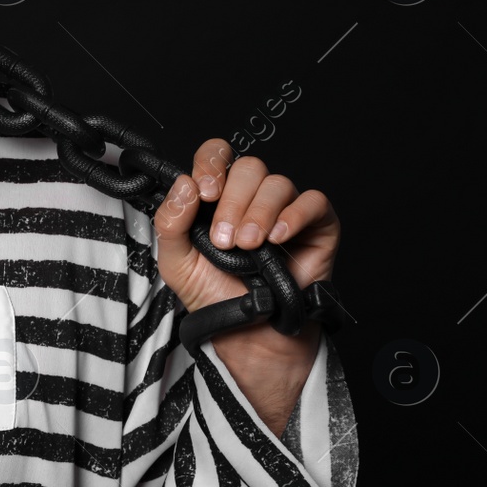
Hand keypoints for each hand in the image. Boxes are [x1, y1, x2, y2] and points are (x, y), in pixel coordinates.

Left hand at [153, 138, 339, 339]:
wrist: (245, 332)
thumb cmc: (212, 294)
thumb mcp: (175, 261)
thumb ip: (170, 222)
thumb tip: (183, 184)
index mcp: (218, 196)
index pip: (218, 155)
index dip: (211, 163)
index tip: (204, 192)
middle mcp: (252, 197)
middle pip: (249, 167)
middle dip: (233, 201)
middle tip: (224, 239)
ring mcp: (286, 209)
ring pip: (278, 183)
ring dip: (258, 213)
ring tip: (248, 246)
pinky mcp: (317, 225)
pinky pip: (313, 201)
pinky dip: (294, 216)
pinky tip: (277, 238)